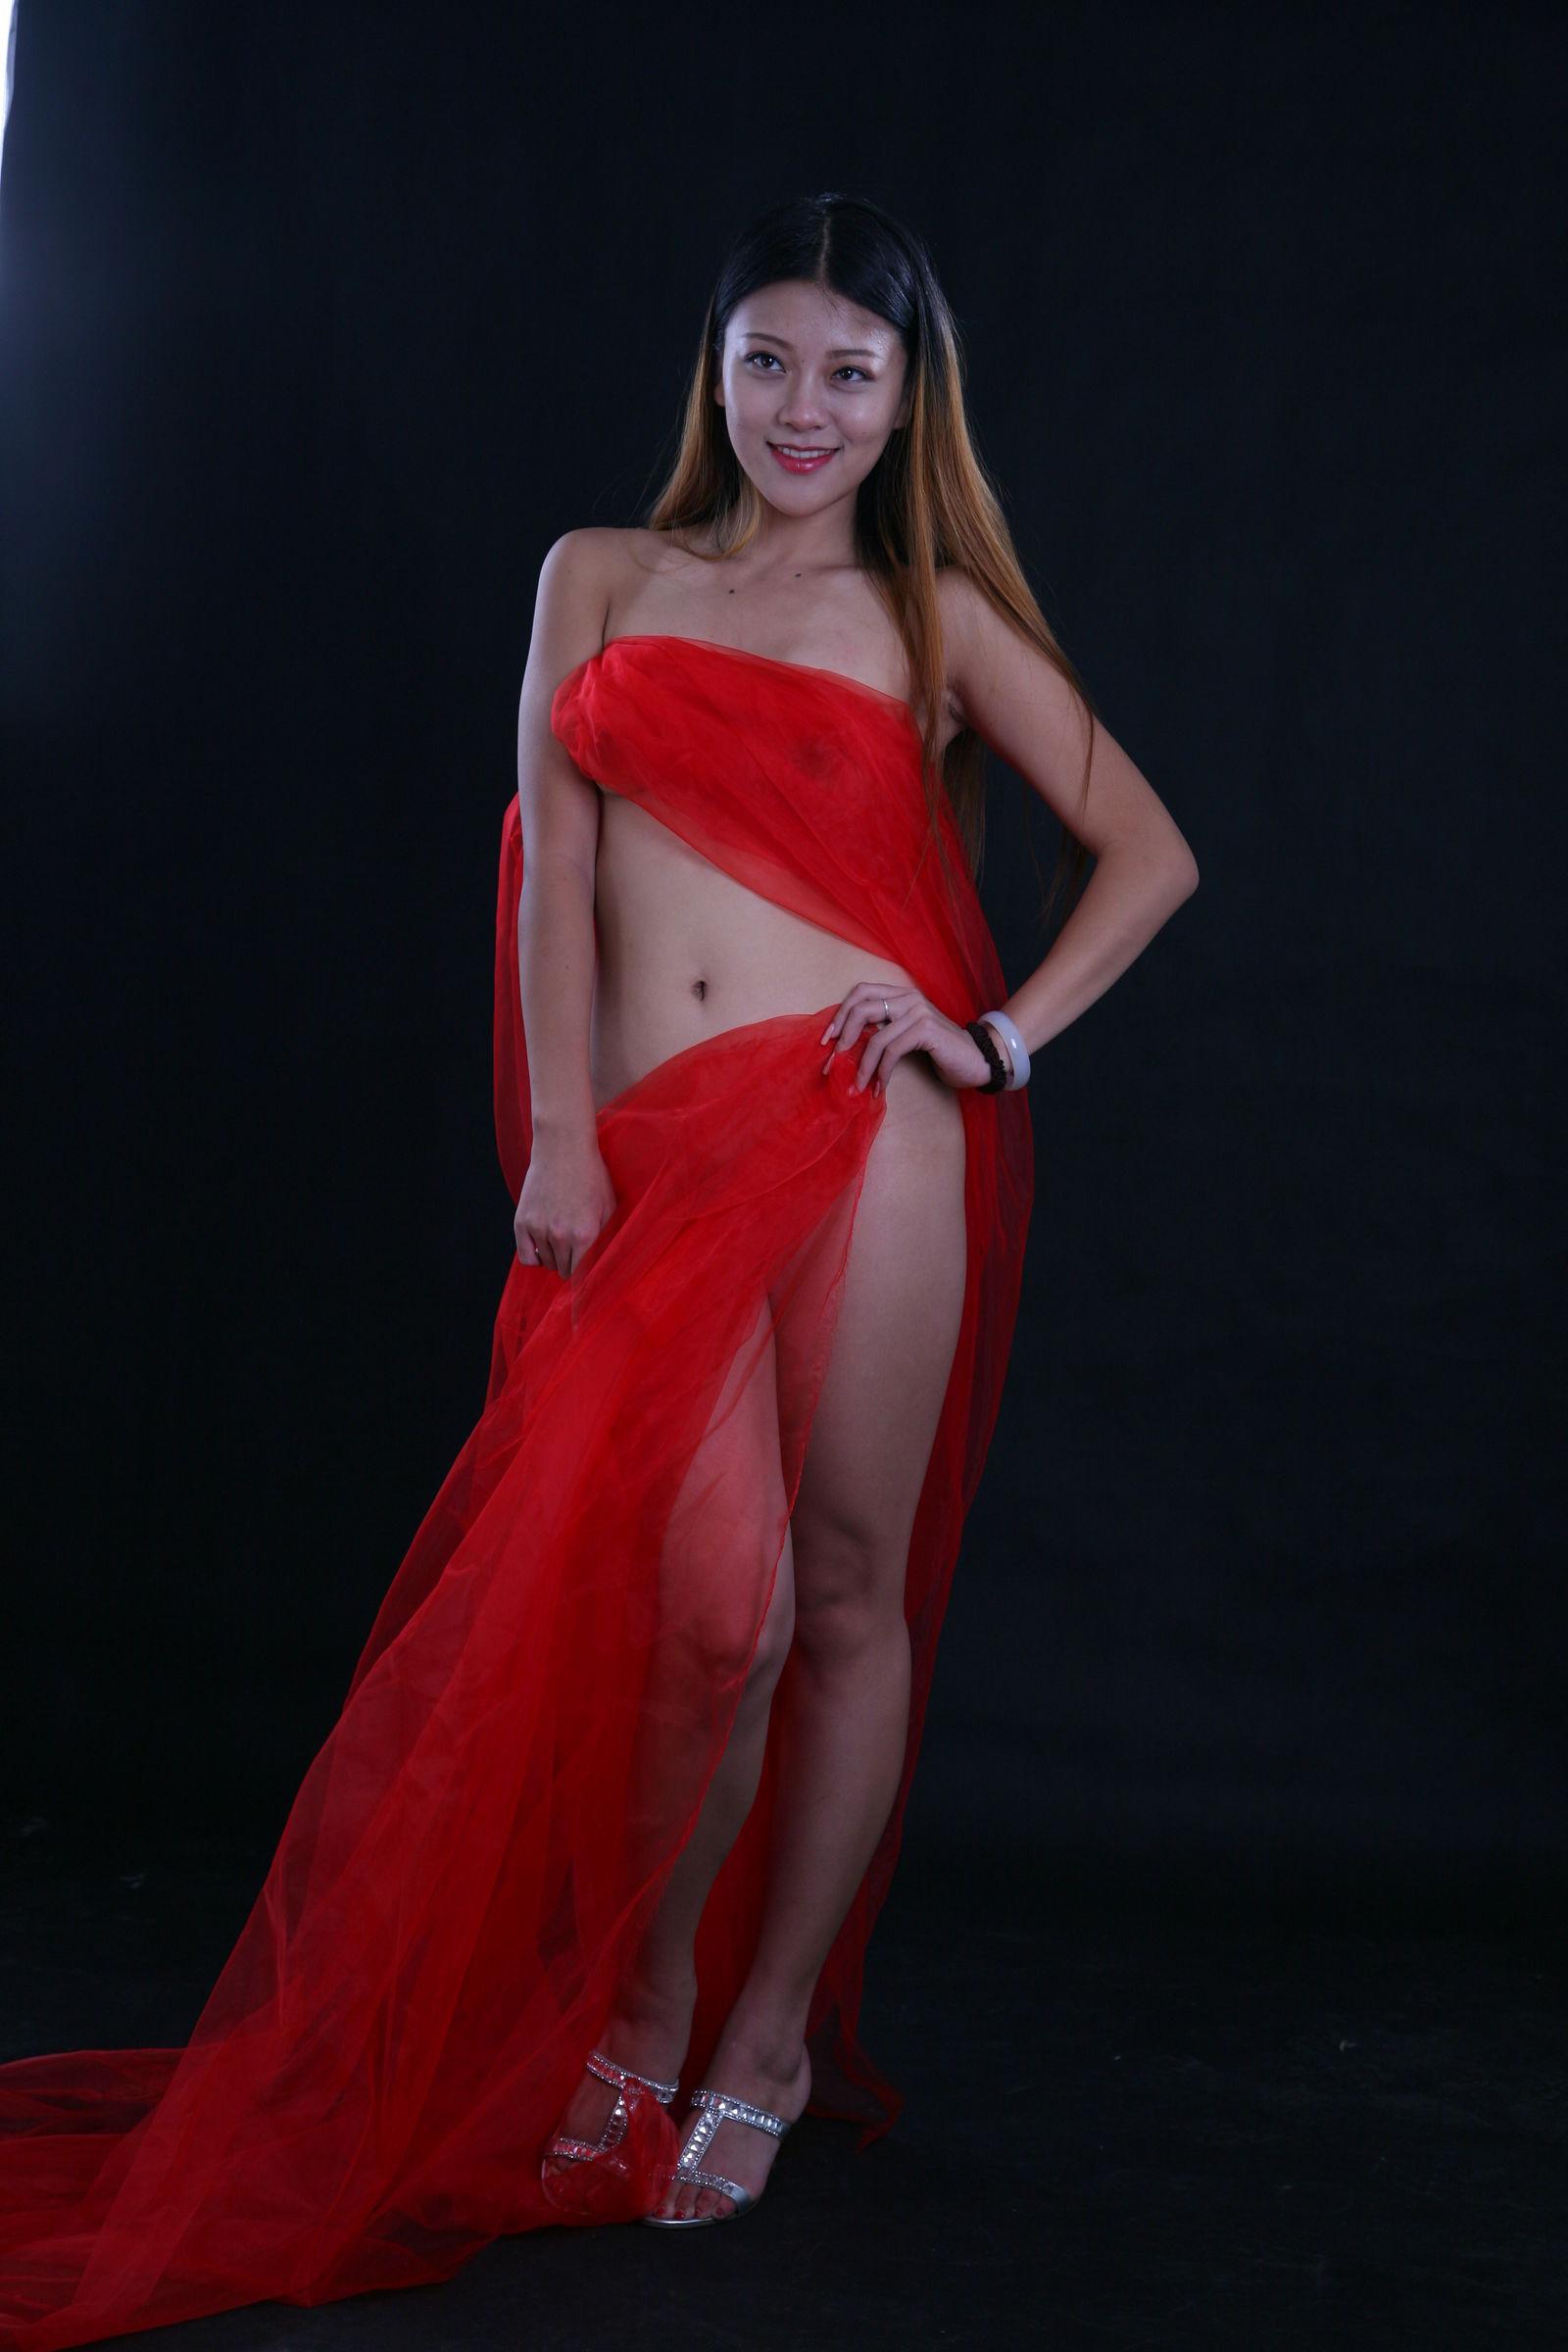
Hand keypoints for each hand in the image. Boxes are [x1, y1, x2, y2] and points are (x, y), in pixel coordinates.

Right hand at [514, 1135, 618, 1276]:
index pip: (584, 1275)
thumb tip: (604, 1264)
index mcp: (586, 1234)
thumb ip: (607, 1237)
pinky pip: (526, 1257)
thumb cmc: (591, 1175)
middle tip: (577, 1250)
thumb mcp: (609, 1206)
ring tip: (562, 1238)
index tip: (588, 1280)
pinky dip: (535, 1257)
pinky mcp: (522, 1221)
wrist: (563, 1148)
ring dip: (555, 1257)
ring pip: (547, 1263)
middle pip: (565, 1271)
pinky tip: (544, 1246)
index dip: (587, 1278)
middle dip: (572, 1265)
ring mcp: (539, 1229)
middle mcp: (561, 1235)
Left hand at [820, 983, 999, 1095]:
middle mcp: (908, 997)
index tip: (826, 1040)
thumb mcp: (907, 1036)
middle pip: (861, 1008)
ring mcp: (918, 1011)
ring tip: (857, 1087)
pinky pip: (892, 1051)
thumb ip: (884, 1031)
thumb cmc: (940, 1052)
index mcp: (900, 994)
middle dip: (842, 1037)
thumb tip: (847, 1046)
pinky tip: (879, 1088)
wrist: (978, 1059)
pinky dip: (881, 1072)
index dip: (840, 1014)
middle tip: (833, 1064)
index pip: (860, 992)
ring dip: (862, 1067)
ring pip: (875, 1037)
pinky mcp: (926, 1029)